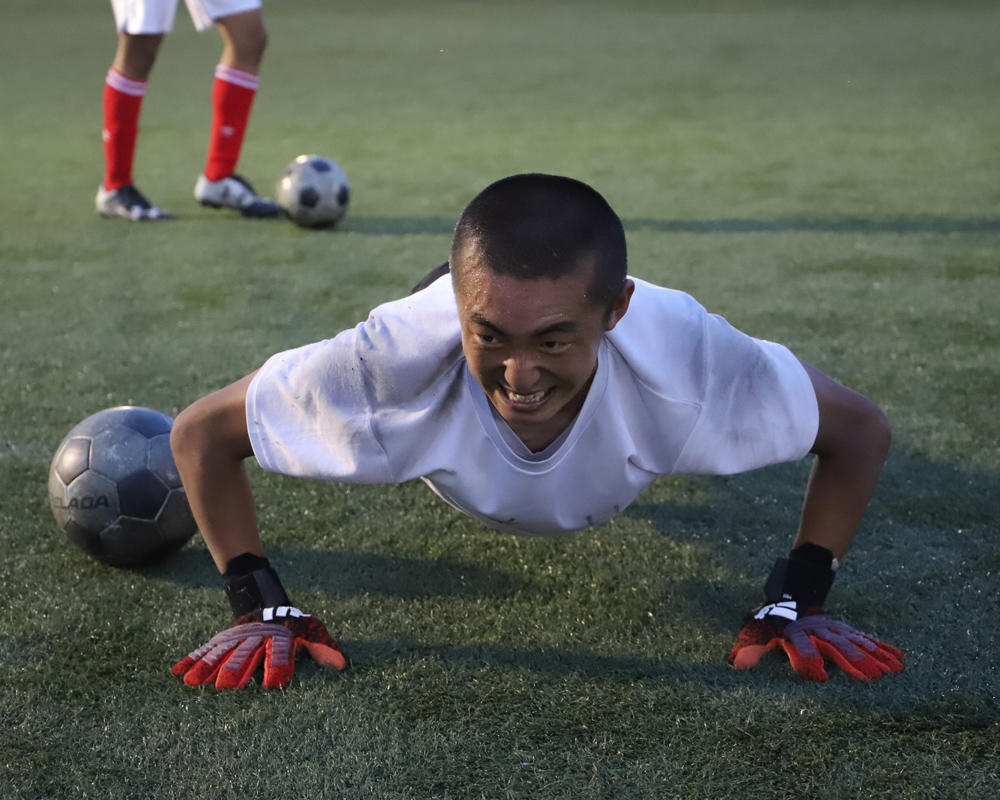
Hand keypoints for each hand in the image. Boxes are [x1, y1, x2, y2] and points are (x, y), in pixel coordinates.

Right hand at [172, 606, 346, 689]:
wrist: (264, 594)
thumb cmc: (291, 622)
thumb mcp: (310, 631)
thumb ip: (322, 649)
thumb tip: (342, 665)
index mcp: (278, 638)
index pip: (280, 653)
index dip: (278, 666)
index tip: (275, 684)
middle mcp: (255, 638)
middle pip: (245, 654)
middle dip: (236, 669)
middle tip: (226, 687)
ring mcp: (235, 637)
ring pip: (221, 653)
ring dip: (207, 667)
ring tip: (193, 682)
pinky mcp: (221, 638)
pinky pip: (205, 649)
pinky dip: (191, 659)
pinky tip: (177, 672)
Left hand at [728, 601, 904, 681]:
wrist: (791, 593)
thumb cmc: (772, 621)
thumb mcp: (757, 632)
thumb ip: (749, 649)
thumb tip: (734, 665)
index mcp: (795, 636)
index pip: (801, 650)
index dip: (808, 663)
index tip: (819, 679)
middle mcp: (819, 632)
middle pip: (837, 648)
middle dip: (852, 662)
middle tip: (870, 678)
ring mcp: (836, 630)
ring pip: (857, 644)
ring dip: (875, 658)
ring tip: (892, 672)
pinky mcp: (847, 630)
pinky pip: (867, 640)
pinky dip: (883, 650)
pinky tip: (900, 660)